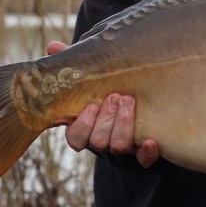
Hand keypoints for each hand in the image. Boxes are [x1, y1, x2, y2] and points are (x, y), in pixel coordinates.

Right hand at [47, 41, 159, 167]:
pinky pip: (144, 160)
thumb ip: (75, 68)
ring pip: (118, 147)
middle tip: (116, 96)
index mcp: (87, 128)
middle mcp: (103, 140)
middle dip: (106, 119)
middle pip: (98, 141)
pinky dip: (147, 152)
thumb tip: (53, 46)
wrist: (143, 107)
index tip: (91, 105)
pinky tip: (151, 140)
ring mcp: (123, 148)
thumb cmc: (109, 91)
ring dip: (123, 126)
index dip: (82, 125)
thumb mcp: (92, 79)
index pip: (75, 137)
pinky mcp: (144, 153)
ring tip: (129, 101)